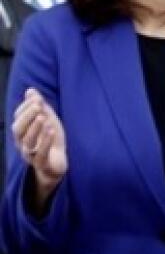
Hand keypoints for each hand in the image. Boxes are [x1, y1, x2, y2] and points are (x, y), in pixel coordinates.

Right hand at [11, 88, 68, 210]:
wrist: (57, 163)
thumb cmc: (50, 140)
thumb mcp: (48, 120)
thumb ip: (39, 106)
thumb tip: (30, 90)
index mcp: (22, 132)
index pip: (18, 119)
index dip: (25, 108)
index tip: (36, 99)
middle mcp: (23, 143)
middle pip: (18, 130)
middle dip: (27, 117)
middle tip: (38, 106)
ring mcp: (31, 154)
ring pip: (27, 142)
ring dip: (35, 128)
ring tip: (44, 118)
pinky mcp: (42, 164)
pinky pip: (40, 154)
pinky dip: (45, 142)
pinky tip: (51, 131)